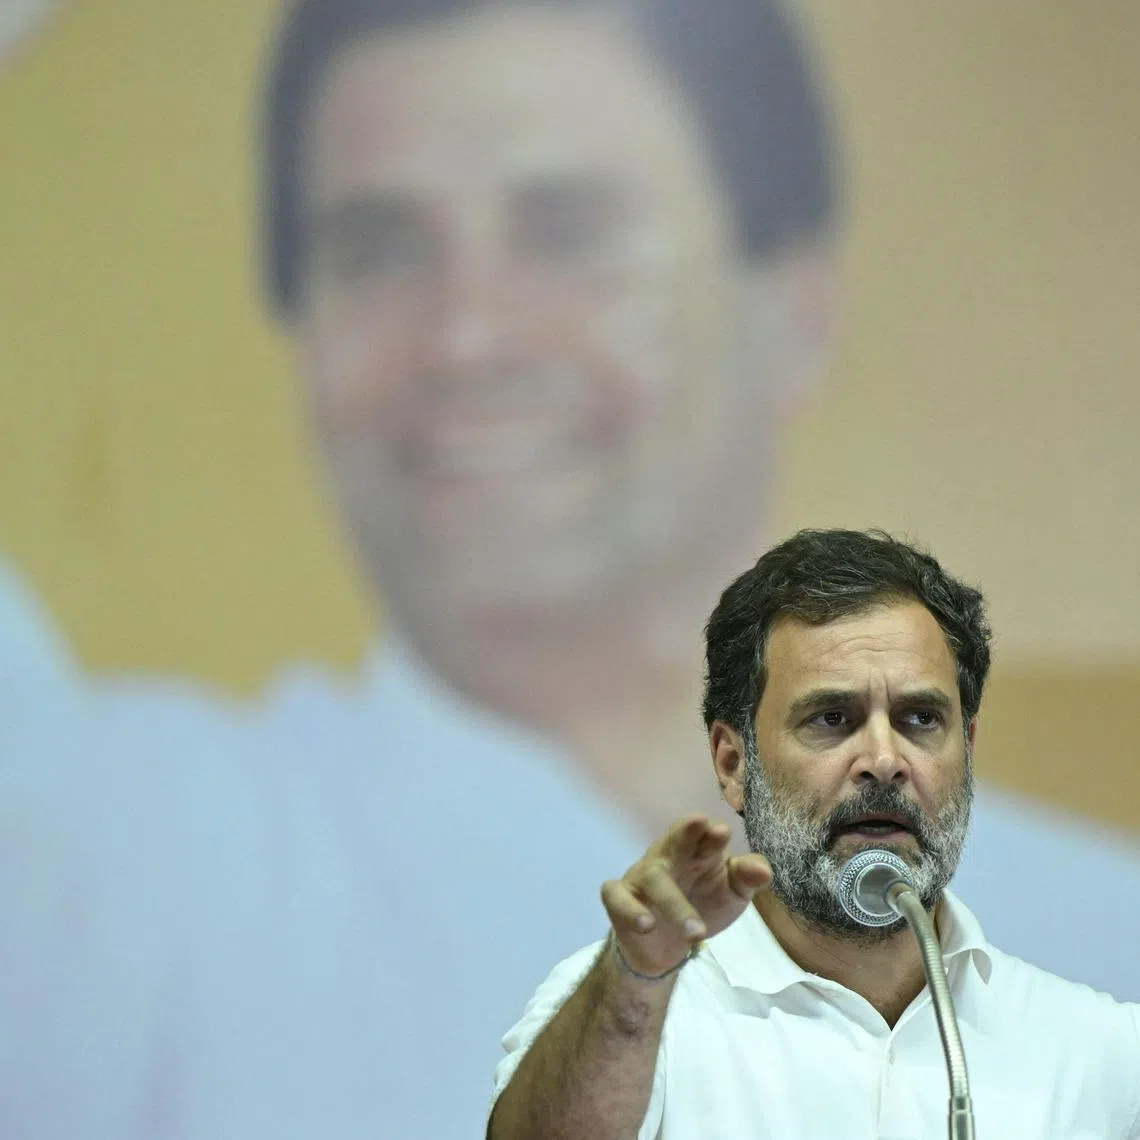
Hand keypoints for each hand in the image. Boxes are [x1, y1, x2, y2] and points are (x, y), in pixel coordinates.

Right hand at [601, 814, 772, 976]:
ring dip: (674, 903)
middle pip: (675, 838)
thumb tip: (764, 870)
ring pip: (653, 877)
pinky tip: (647, 924)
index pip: (703, 833)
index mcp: (697, 851)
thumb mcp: (733, 893)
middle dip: (685, 831)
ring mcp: (641, 876)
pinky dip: (630, 909)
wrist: (667, 947)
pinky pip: (617, 897)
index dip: (711, 832)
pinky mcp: (619, 899)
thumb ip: (747, 878)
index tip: (721, 833)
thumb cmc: (703, 905)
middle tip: (699, 824)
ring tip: (697, 933)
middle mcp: (668, 857)